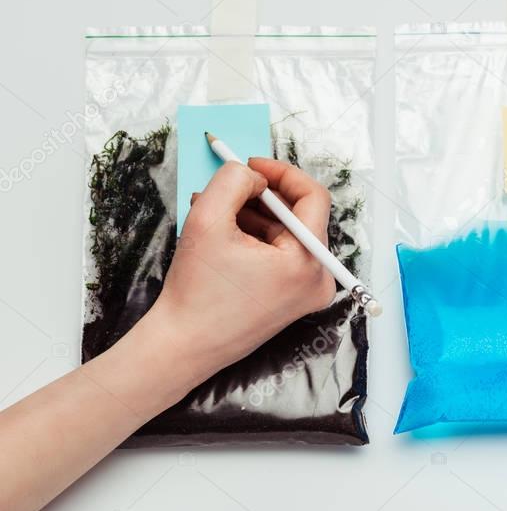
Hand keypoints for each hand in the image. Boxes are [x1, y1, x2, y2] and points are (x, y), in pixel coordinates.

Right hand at [142, 157, 336, 393]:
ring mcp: (307, 291)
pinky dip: (256, 238)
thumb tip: (254, 175)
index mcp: (309, 261)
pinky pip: (281, 253)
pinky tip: (225, 237)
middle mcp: (319, 278)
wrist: (183, 346)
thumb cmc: (196, 293)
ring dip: (254, 216)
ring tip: (217, 215)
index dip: (282, 173)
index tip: (253, 165)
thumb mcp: (208, 219)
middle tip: (227, 188)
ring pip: (287, 233)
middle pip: (299, 216)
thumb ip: (234, 181)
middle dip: (260, 197)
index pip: (313, 197)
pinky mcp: (292, 298)